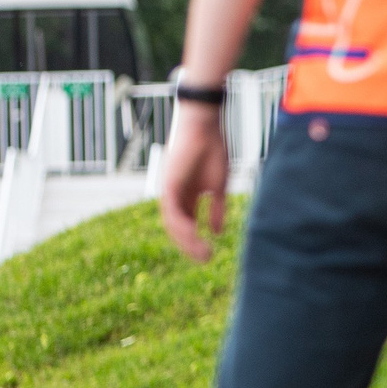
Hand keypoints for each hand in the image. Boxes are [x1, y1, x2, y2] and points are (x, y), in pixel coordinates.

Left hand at [159, 104, 230, 261]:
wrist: (205, 127)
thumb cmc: (213, 151)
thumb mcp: (218, 187)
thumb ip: (216, 210)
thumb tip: (215, 232)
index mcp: (188, 196)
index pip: (188, 224)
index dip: (197, 240)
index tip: (210, 254)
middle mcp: (176, 197)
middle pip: (179, 228)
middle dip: (191, 245)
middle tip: (206, 259)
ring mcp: (170, 192)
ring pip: (173, 223)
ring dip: (186, 240)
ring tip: (202, 253)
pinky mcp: (168, 186)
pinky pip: (171, 211)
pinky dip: (181, 225)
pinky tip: (193, 235)